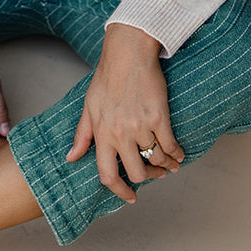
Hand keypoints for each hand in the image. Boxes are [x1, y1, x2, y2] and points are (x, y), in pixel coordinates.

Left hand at [66, 23, 183, 201]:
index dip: (119, 191)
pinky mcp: (159, 117)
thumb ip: (83, 135)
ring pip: (156, 160)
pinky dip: (177, 154)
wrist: (128, 53)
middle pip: (137, 173)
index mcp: (102, 133)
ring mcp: (141, 126)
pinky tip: (178, 154)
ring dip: (165, 166)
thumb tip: (72, 158)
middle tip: (154, 175)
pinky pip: (171, 145)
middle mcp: (120, 133)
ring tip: (168, 164)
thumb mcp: (89, 106)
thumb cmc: (108, 77)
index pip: (107, 175)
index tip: (130, 197)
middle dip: (148, 178)